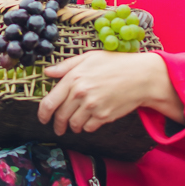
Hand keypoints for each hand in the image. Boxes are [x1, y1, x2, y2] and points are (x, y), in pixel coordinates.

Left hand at [39, 51, 182, 134]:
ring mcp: (92, 106)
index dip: (43, 115)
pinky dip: (87, 127)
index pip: (49, 103)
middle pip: (60, 117)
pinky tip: (90, 120)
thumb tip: (47, 72)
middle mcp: (80, 94)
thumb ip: (66, 66)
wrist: (141, 76)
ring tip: (75, 124)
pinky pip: (88, 128)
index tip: (43, 119)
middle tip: (59, 128)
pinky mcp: (103, 116)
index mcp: (73, 79)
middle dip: (58, 125)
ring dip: (72, 126)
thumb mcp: (89, 57)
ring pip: (74, 125)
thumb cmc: (116, 63)